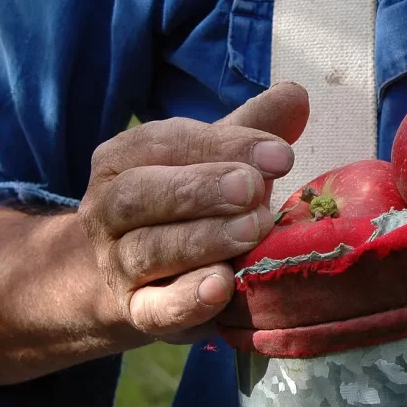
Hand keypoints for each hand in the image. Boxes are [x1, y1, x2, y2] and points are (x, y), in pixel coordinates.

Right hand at [77, 82, 309, 343]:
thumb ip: (252, 128)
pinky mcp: (137, 312)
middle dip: (201, 188)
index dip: (224, 146)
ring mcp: (119, 264)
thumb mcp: (214, 160)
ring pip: (149, 250)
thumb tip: (296, 93)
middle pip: (142, 193)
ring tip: (252, 232)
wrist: (136, 279)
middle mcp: (110, 210)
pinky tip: (222, 287)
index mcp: (125, 160)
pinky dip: (186, 300)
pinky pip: (154, 309)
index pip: (165, 142)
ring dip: (204, 240)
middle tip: (254, 190)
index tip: (280, 155)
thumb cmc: (187, 205)